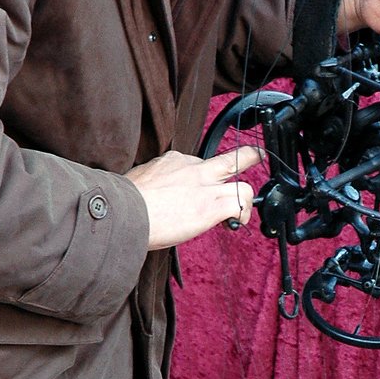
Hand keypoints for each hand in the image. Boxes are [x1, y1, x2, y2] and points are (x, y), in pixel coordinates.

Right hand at [126, 147, 259, 249]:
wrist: (124, 211)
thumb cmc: (124, 202)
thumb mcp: (139, 180)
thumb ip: (155, 183)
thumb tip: (152, 196)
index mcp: (173, 161)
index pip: (197, 163)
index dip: (204, 174)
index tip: (204, 182)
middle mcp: (193, 169)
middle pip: (229, 159)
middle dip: (246, 157)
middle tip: (256, 155)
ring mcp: (205, 187)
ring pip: (242, 185)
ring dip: (245, 200)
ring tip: (241, 212)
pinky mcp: (211, 206)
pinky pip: (239, 205)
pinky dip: (242, 214)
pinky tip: (235, 223)